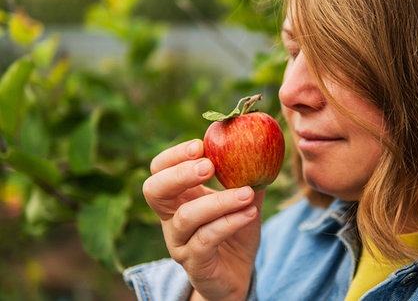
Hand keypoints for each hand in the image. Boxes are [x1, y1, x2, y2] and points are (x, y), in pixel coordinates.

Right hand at [142, 139, 263, 299]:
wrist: (238, 274)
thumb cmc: (235, 232)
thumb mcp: (242, 200)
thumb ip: (247, 176)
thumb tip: (260, 147)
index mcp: (178, 197)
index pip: (159, 170)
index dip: (174, 156)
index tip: (201, 145)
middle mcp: (171, 219)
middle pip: (154, 190)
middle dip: (180, 174)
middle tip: (209, 166)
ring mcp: (179, 242)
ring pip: (186, 217)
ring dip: (218, 201)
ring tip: (247, 194)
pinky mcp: (194, 263)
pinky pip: (206, 239)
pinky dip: (229, 222)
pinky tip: (250, 213)